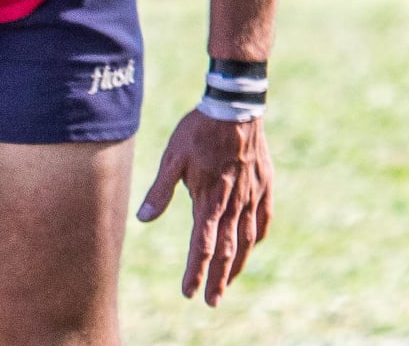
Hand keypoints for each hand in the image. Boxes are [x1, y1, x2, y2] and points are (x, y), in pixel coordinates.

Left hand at [137, 109, 273, 305]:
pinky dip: (257, 235)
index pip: (202, 246)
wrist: (234, 108)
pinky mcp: (265, 185)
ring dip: (238, 263)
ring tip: (228, 281)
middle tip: (212, 301)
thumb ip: (160, 191)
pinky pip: (264, 218)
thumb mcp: (172, 159)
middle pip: (227, 250)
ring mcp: (253, 195)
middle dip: (218, 278)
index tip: (189, 293)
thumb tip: (143, 219)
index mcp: (209, 200)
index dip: (196, 271)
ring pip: (247, 239)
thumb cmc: (197, 132)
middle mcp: (234, 204)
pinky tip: (253, 245)